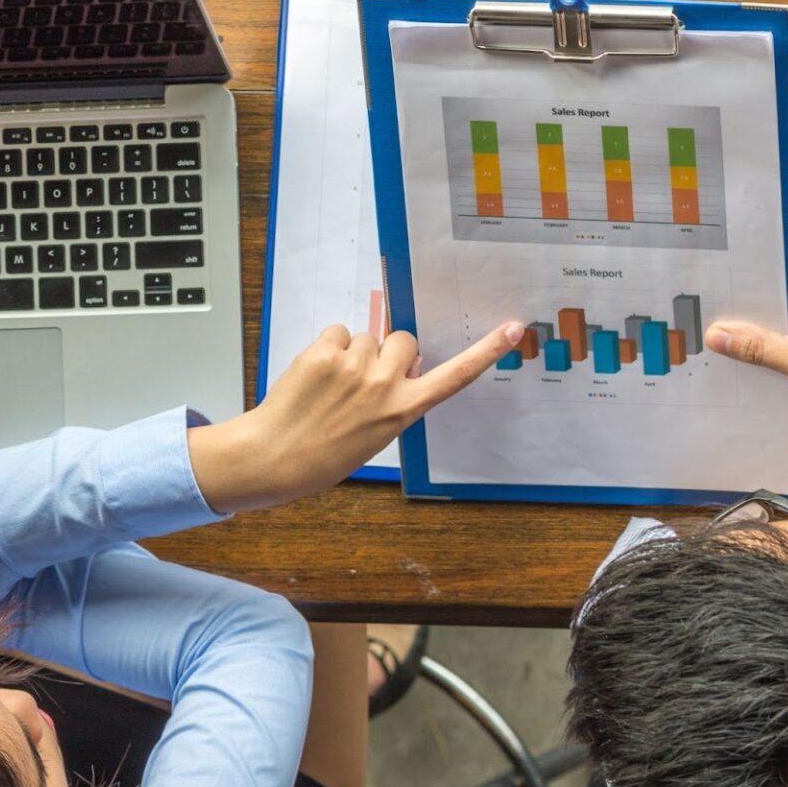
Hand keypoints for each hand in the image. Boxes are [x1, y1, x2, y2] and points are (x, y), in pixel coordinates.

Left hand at [190, 321, 525, 511]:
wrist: (275, 456)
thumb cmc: (325, 454)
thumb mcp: (375, 436)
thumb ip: (393, 401)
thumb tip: (397, 366)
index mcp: (404, 410)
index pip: (455, 376)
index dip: (486, 352)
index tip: (512, 330)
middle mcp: (384, 384)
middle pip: (403, 341)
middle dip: (388, 352)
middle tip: (363, 379)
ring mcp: (354, 366)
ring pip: (366, 336)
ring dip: (352, 352)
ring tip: (331, 386)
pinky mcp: (324, 351)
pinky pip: (337, 331)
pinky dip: (328, 347)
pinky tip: (316, 375)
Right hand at [704, 252, 787, 407]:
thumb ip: (762, 349)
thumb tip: (720, 337)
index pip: (762, 271)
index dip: (732, 287)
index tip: (704, 302)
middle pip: (764, 289)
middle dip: (739, 311)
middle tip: (706, 330)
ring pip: (772, 307)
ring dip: (754, 328)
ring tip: (724, 344)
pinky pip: (784, 320)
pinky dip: (771, 337)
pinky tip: (752, 355)